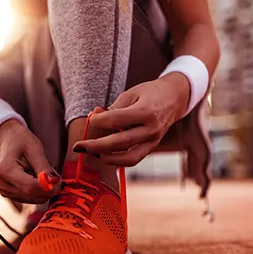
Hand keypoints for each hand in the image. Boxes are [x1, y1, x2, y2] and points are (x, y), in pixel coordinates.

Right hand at [0, 119, 61, 203]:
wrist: (8, 140)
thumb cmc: (20, 141)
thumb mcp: (35, 149)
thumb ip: (44, 168)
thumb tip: (54, 183)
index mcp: (6, 171)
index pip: (30, 188)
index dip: (48, 187)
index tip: (59, 180)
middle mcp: (2, 185)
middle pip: (32, 196)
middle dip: (48, 189)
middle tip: (55, 176)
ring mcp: (5, 191)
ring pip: (33, 199)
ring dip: (44, 190)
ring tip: (42, 173)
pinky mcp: (10, 195)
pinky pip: (31, 199)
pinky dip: (39, 191)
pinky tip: (37, 178)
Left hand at [73, 73, 190, 165]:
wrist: (175, 98)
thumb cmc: (150, 93)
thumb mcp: (131, 93)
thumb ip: (113, 108)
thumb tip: (94, 118)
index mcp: (146, 111)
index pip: (117, 120)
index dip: (99, 121)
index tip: (90, 119)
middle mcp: (151, 129)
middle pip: (120, 142)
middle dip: (96, 146)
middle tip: (78, 146)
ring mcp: (153, 141)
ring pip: (128, 157)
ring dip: (106, 157)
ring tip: (90, 152)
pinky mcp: (152, 147)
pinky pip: (134, 159)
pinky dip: (118, 160)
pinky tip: (104, 155)